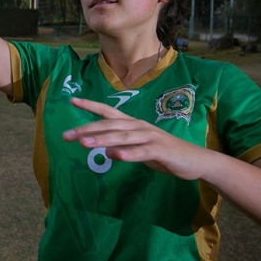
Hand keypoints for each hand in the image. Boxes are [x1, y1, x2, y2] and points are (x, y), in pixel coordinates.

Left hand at [63, 97, 211, 179]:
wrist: (194, 160)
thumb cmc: (163, 152)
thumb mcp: (138, 148)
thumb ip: (121, 145)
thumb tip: (103, 147)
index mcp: (133, 123)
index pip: (108, 111)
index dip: (90, 105)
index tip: (72, 100)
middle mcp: (139, 126)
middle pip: (109, 125)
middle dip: (87, 129)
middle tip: (66, 136)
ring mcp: (150, 137)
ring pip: (122, 137)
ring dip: (101, 139)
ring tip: (83, 144)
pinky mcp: (160, 150)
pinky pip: (141, 152)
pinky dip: (127, 154)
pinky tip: (114, 156)